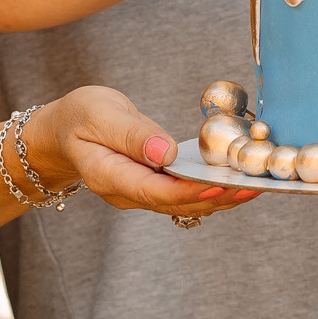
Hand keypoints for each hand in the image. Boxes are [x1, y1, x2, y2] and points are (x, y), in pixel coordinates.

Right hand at [26, 87, 259, 217]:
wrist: (64, 131)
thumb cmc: (79, 117)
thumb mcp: (98, 114)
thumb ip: (131, 134)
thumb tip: (165, 151)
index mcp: (109, 176)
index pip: (155, 190)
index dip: (190, 190)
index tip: (221, 182)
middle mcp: (126, 193)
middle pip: (175, 203)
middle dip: (215, 197)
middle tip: (252, 186)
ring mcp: (138, 194)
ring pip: (183, 204)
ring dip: (219, 198)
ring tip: (254, 187)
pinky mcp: (150, 187)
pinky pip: (183, 195)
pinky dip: (209, 191)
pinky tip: (235, 182)